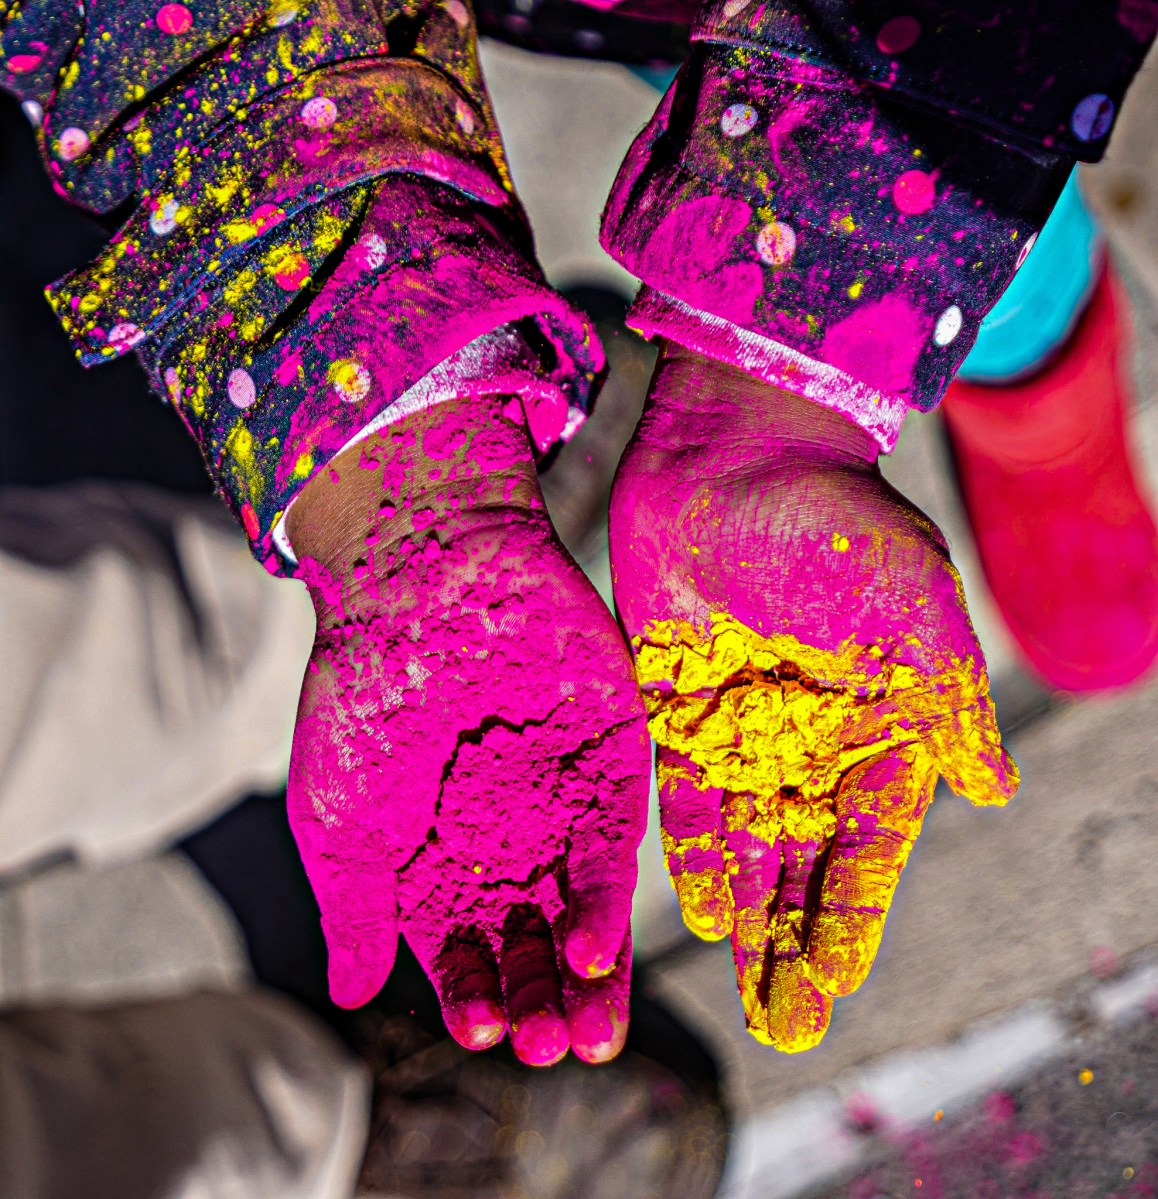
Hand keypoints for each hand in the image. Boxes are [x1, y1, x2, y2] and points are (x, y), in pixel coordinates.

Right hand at [286, 396, 649, 1065]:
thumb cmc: (362, 692)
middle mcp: (503, 841)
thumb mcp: (335, 813)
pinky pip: (613, 846)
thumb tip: (349, 993)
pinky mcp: (609, 764)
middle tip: (551, 1049)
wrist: (422, 575)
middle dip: (541, 1000)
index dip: (472, 996)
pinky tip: (594, 950)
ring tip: (586, 1034)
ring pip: (579, 911)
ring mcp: (559, 804)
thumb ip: (352, 905)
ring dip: (586, 976)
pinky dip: (604, 900)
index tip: (481, 1030)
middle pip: (531, 943)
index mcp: (436, 859)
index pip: (462, 953)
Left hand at [609, 346, 1017, 1051]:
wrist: (732, 454)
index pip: (867, 846)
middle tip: (784, 1025)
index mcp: (875, 727)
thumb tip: (993, 784)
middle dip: (795, 942)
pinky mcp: (677, 711)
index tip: (832, 987)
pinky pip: (683, 798)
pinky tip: (694, 907)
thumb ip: (948, 692)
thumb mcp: (910, 599)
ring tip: (743, 989)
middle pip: (804, 864)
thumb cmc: (834, 516)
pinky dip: (691, 852)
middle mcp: (808, 744)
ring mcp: (740, 732)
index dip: (850, 917)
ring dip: (745, 917)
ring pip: (745, 846)